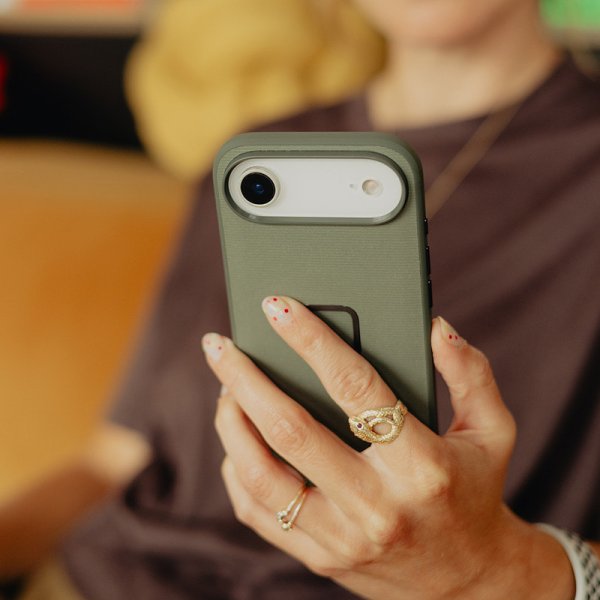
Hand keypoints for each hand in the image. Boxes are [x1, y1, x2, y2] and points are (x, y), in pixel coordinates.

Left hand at [203, 297, 573, 599]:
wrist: (468, 580)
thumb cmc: (475, 491)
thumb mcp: (493, 431)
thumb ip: (470, 374)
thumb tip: (436, 327)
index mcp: (421, 465)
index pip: (354, 387)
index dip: (312, 340)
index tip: (279, 307)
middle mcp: (375, 505)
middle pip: (290, 430)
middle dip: (245, 378)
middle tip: (219, 344)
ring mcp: (341, 537)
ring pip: (261, 474)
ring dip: (231, 422)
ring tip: (224, 387)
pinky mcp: (318, 556)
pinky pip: (257, 511)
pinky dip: (236, 468)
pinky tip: (237, 438)